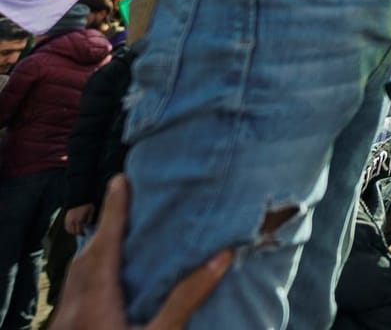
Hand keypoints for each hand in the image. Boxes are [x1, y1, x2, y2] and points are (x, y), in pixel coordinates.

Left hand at [51, 176, 228, 329]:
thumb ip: (185, 298)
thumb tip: (221, 257)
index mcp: (96, 297)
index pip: (106, 244)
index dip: (114, 210)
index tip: (119, 180)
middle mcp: (74, 302)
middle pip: (86, 254)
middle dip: (104, 225)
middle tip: (122, 199)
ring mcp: (64, 317)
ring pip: (76, 273)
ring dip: (96, 248)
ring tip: (117, 233)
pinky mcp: (65, 327)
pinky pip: (74, 289)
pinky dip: (89, 271)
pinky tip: (105, 278)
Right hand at [63, 204, 94, 235]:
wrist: (79, 197)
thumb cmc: (87, 204)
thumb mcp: (91, 211)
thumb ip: (89, 219)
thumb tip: (87, 226)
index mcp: (79, 220)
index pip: (79, 231)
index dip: (82, 233)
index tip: (84, 234)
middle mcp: (73, 220)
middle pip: (74, 231)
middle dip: (78, 233)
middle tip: (82, 233)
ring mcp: (68, 219)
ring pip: (69, 229)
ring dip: (73, 231)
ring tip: (77, 230)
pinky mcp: (66, 217)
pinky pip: (66, 226)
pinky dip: (69, 228)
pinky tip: (73, 227)